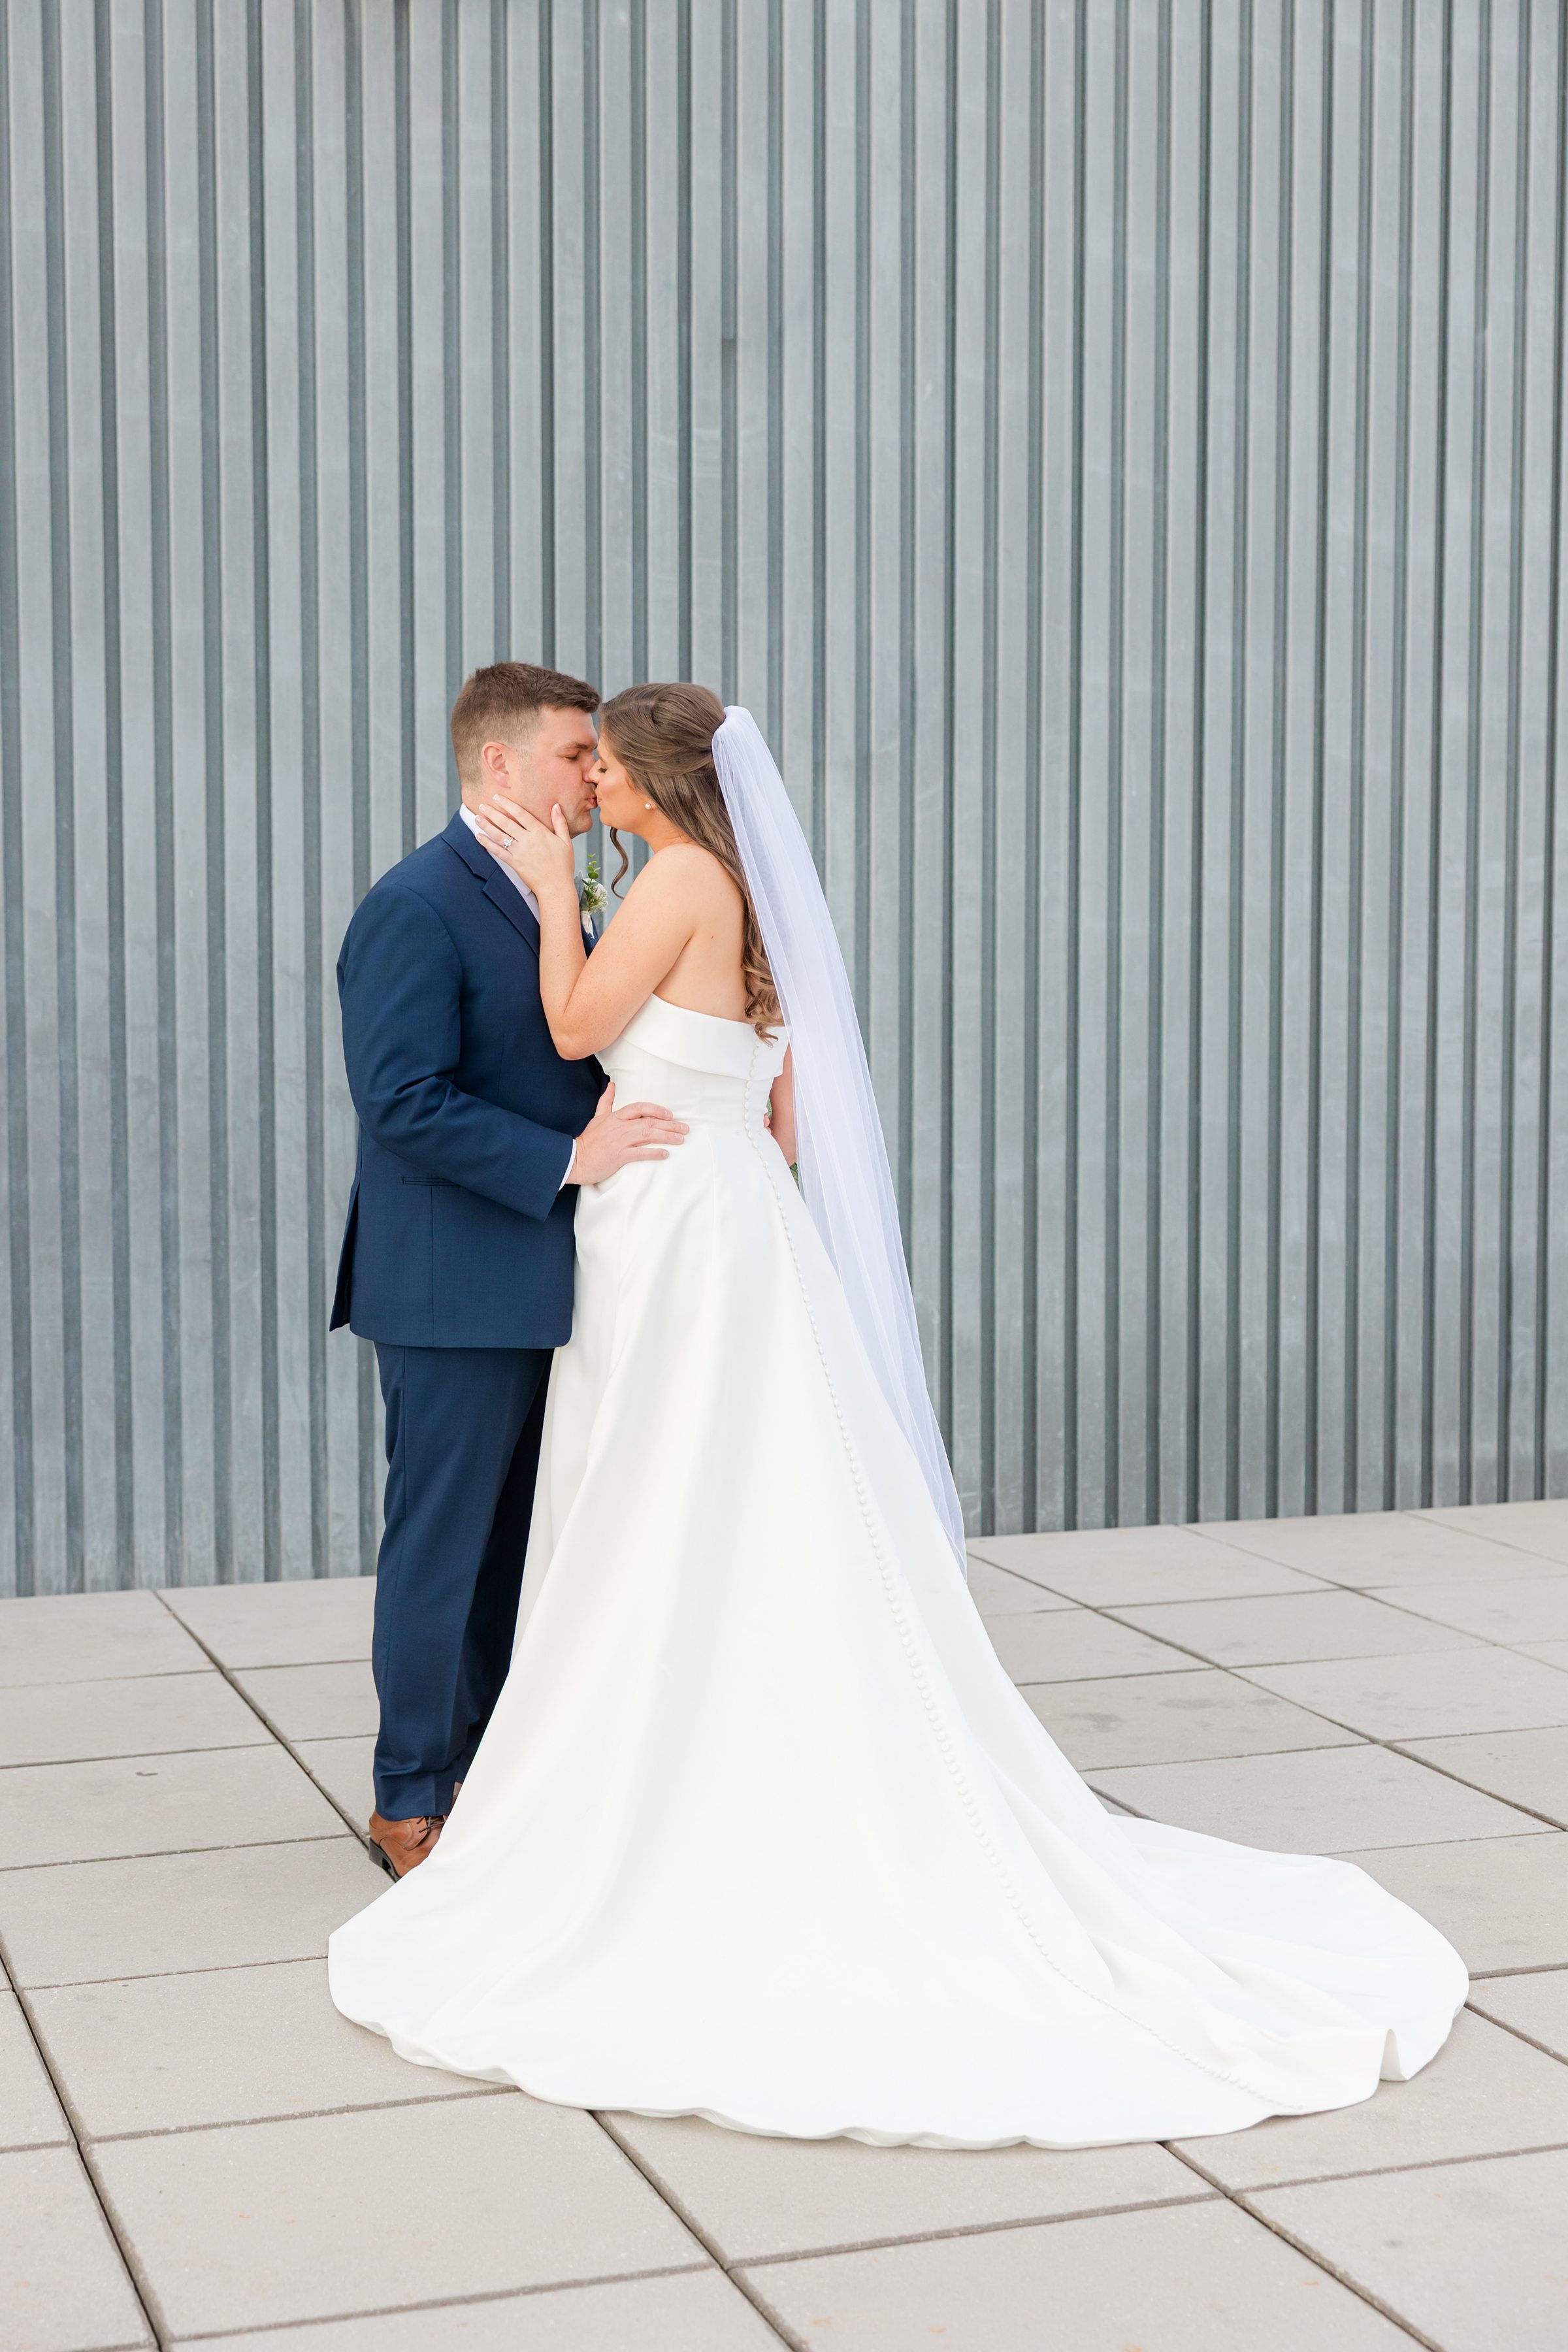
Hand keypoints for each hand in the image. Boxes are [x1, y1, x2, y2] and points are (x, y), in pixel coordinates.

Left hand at [470, 793, 576, 899]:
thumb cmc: (562, 866)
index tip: (498, 797)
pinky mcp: (514, 863)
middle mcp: (527, 840)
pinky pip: (497, 851)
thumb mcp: (566, 842)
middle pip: (506, 822)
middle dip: (492, 812)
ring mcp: (519, 852)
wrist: (556, 887)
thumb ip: (560, 822)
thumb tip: (556, 806)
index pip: (520, 813)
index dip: (507, 804)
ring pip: (499, 835)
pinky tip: (479, 837)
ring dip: (486, 825)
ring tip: (477, 818)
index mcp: (540, 833)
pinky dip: (487, 843)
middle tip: (482, 805)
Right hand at [571, 1082, 687, 1184]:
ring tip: (680, 1139)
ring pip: (647, 1135)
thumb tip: (611, 1085)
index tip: (670, 1114)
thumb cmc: (588, 1140)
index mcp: (615, 1117)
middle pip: (649, 1122)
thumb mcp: (597, 1117)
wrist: (574, 1159)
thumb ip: (606, 1101)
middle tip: (685, 1128)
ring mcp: (619, 1141)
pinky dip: (654, 1153)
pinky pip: (640, 1153)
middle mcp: (619, 1127)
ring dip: (667, 1137)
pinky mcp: (618, 1156)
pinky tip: (665, 1154)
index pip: (639, 1108)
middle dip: (669, 1125)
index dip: (656, 1110)